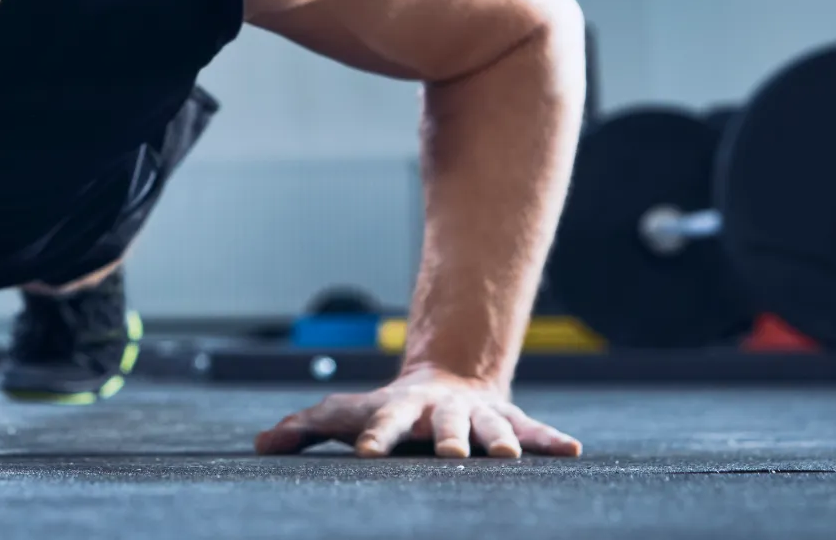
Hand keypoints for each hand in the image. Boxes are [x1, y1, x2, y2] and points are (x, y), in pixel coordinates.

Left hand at [252, 368, 580, 458]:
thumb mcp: (346, 414)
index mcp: (401, 412)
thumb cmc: (387, 409)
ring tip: (511, 456)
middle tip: (450, 454)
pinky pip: (536, 431)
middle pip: (445, 425)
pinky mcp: (510, 421)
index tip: (370, 453)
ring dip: (501, 441)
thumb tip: (261, 445)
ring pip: (492, 428)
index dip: (377, 437)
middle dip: (448, 439)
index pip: (385, 424)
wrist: (446, 377)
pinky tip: (574, 451)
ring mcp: (478, 416)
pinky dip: (553, 440)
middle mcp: (443, 413)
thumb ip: (305, 428)